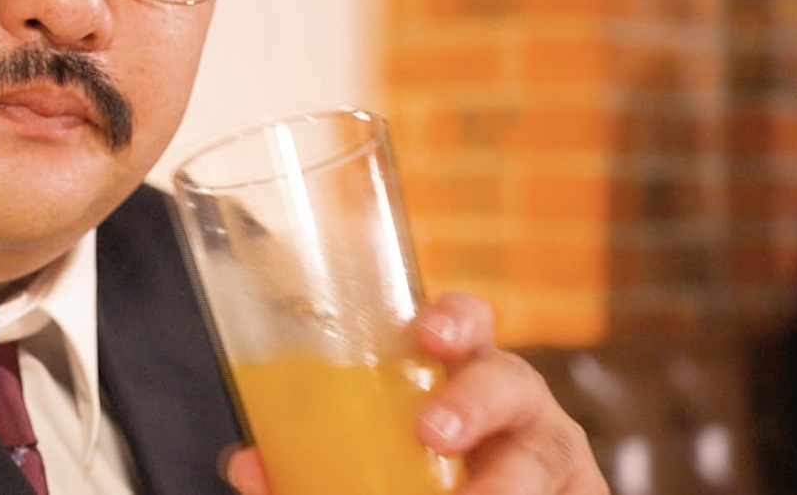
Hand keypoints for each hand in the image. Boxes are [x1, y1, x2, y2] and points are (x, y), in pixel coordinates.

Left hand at [221, 291, 606, 493]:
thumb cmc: (422, 467)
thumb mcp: (369, 453)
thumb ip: (309, 457)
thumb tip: (247, 464)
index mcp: (461, 375)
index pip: (468, 325)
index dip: (454, 318)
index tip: (427, 332)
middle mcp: (515, 405)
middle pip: (512, 381)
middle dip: (475, 400)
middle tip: (431, 430)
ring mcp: (550, 452)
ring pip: (541, 454)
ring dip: (505, 479)